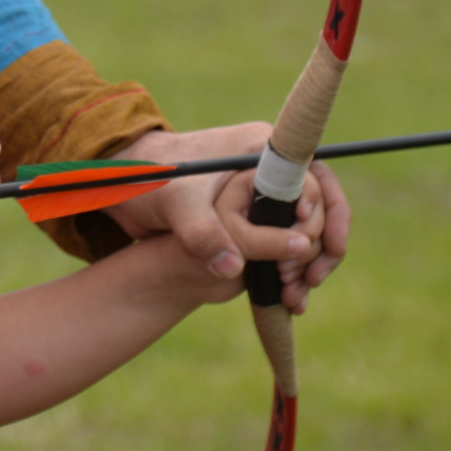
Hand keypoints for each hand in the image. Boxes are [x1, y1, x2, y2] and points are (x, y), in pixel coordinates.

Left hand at [119, 170, 309, 308]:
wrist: (123, 189)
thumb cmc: (151, 179)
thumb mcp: (177, 204)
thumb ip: (203, 234)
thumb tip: (232, 270)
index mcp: (262, 151)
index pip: (316, 177)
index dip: (327, 213)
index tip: (323, 247)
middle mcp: (269, 171)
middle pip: (319, 206)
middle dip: (322, 245)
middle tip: (311, 279)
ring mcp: (262, 196)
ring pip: (306, 231)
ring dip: (309, 264)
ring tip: (297, 296)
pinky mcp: (252, 221)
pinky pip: (285, 245)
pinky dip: (291, 270)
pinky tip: (290, 299)